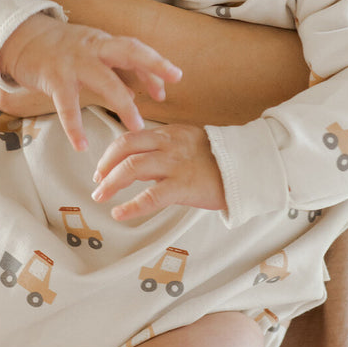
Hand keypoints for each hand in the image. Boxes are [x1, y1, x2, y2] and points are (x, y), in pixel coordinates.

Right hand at [0, 14, 180, 151]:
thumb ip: (113, 71)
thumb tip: (136, 94)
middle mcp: (93, 48)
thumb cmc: (61, 49)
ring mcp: (74, 62)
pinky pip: (67, 105)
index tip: (174, 80)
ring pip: (105, 81)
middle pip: (129, 51)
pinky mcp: (54, 77)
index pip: (136, 49)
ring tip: (136, 128)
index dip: (156, 64)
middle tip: (167, 91)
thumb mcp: (90, 53)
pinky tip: (82, 145)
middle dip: (152, 67)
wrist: (21, 38)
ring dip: (124, 104)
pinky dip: (74, 127)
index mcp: (104, 42)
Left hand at [91, 124, 226, 220]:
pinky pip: (150, 196)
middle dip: (105, 167)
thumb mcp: (189, 144)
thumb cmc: (220, 161)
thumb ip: (164, 150)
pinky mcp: (183, 186)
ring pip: (132, 168)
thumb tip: (138, 165)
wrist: (249, 168)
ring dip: (110, 183)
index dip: (111, 153)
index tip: (103, 167)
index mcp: (170, 133)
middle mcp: (169, 145)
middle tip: (97, 182)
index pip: (131, 137)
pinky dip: (130, 206)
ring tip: (101, 196)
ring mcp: (175, 164)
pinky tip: (119, 213)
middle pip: (125, 149)